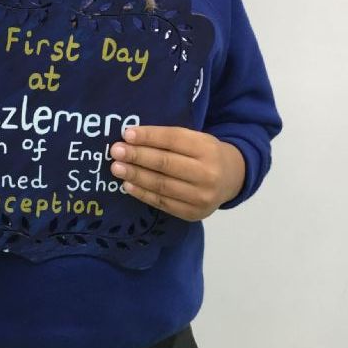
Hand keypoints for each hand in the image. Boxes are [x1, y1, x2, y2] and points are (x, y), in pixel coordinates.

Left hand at [109, 126, 244, 220]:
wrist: (232, 178)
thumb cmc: (205, 153)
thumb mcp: (195, 139)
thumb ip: (169, 138)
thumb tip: (131, 137)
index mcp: (207, 148)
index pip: (173, 139)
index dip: (149, 136)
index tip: (127, 133)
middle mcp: (207, 173)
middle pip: (166, 163)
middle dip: (137, 156)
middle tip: (116, 151)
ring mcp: (201, 196)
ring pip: (162, 185)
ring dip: (136, 176)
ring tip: (117, 168)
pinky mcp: (193, 213)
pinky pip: (163, 203)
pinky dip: (143, 194)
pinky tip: (128, 185)